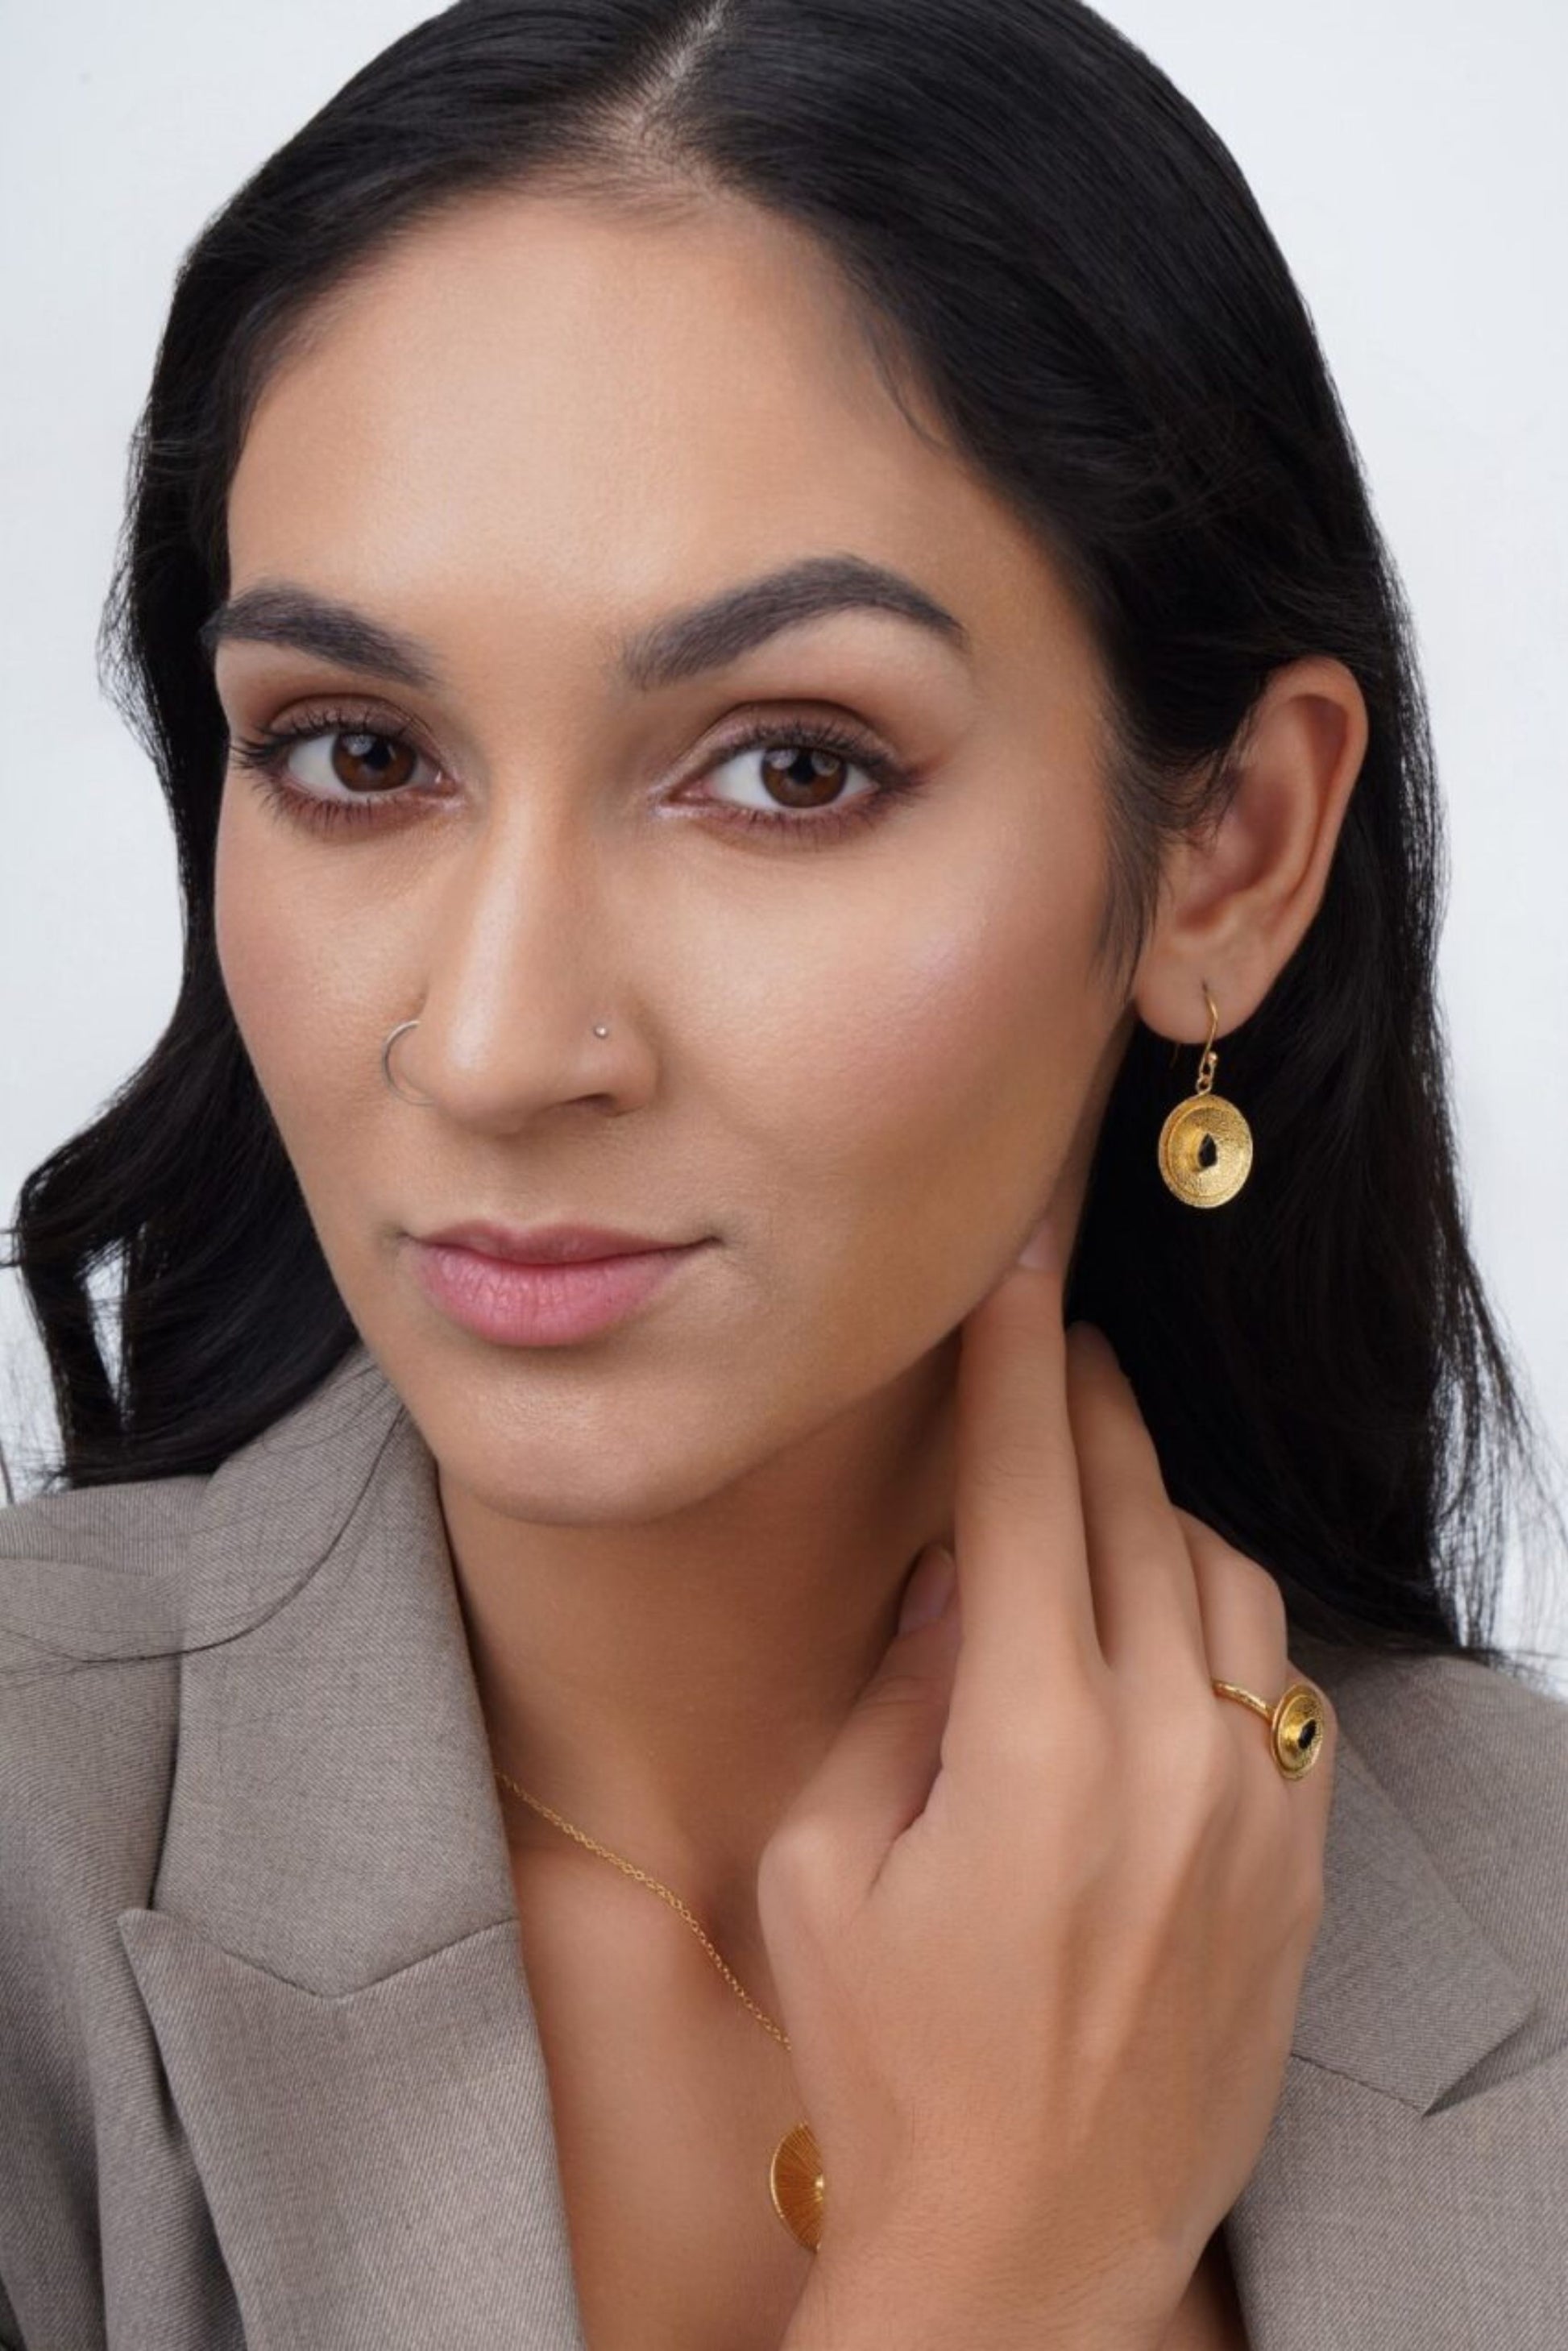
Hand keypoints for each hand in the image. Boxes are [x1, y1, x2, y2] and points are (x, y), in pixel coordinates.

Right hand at [759, 1207, 1335, 2350]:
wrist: (1027, 2248)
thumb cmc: (892, 2066)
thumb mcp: (825, 1868)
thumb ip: (891, 1693)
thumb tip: (952, 1571)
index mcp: (1030, 1748)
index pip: (1027, 1489)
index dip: (1016, 1358)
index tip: (1019, 1263)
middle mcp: (1164, 1759)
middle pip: (1135, 1505)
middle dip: (1087, 1402)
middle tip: (1051, 1341)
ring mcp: (1251, 1811)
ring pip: (1223, 1580)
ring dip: (1151, 1510)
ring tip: (1088, 1497)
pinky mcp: (1297, 1865)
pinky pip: (1272, 1682)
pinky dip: (1213, 1623)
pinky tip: (1153, 1634)